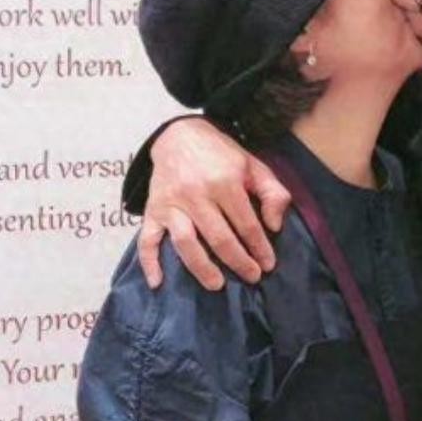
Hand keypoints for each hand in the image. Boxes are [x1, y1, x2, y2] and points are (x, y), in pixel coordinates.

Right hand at [138, 118, 290, 290]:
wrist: (180, 135)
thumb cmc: (222, 156)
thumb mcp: (255, 166)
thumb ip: (273, 194)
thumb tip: (275, 226)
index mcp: (224, 182)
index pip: (246, 224)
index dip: (259, 247)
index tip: (268, 265)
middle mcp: (196, 194)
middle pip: (219, 238)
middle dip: (238, 262)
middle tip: (251, 277)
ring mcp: (171, 203)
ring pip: (185, 243)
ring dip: (201, 268)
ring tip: (217, 285)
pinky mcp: (152, 210)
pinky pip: (147, 239)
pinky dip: (149, 262)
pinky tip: (157, 283)